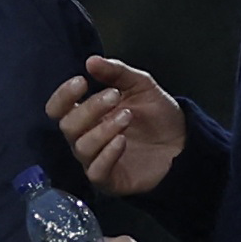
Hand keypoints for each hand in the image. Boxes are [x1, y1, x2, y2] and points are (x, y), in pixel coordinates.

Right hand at [48, 56, 185, 194]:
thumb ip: (116, 73)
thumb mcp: (140, 85)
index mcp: (87, 114)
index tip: (82, 82)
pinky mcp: (109, 180)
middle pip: (68, 126)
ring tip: (127, 117)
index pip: (58, 108)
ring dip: (103, 129)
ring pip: (81, 147)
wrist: (182, 143)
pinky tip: (122, 141)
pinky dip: (107, 154)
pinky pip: (96, 171)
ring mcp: (95, 160)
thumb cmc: (157, 116)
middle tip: (114, 97)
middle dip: (90, 108)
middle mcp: (86, 137)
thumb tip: (91, 61)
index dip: (63, 96)